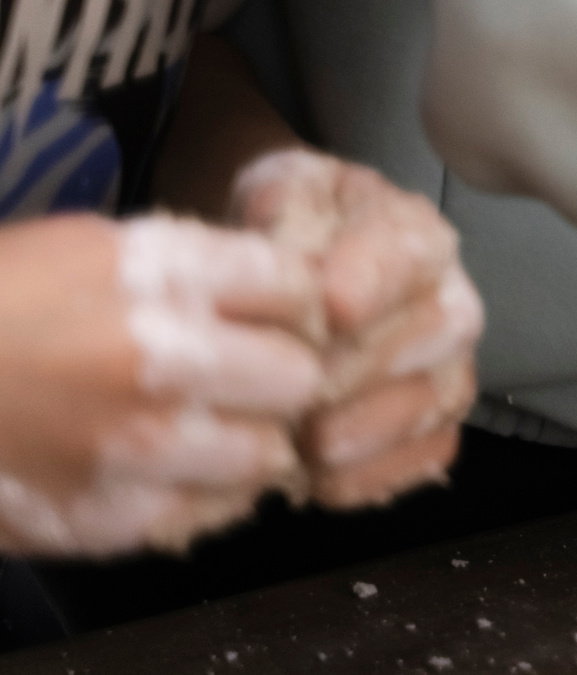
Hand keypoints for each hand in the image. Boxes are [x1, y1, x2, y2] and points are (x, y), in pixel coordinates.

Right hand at [0, 212, 324, 556]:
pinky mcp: (111, 517)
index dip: (293, 303)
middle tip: (252, 378)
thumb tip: (276, 292)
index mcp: (160, 273)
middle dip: (283, 375)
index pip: (298, 286)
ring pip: (266, 454)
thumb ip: (188, 267)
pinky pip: (207, 512)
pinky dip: (201, 496)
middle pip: (300, 375)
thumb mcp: (86, 248)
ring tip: (212, 430)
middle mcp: (164, 358)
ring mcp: (139, 446)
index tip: (276, 314)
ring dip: (249, 442)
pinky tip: (168, 472)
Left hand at [231, 152, 483, 508]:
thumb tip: (293, 263)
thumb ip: (283, 210)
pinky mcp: (436, 419)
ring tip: (305, 445)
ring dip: (369, 430)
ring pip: (438, 399)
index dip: (373, 282)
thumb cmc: (286, 232)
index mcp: (413, 230)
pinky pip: (430, 454)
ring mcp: (449, 361)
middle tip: (297, 394)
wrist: (286, 272)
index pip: (409, 253)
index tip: (329, 308)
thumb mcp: (276, 193)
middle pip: (439, 332)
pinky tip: (320, 477)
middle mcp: (448, 294)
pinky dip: (377, 475)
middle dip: (362, 369)